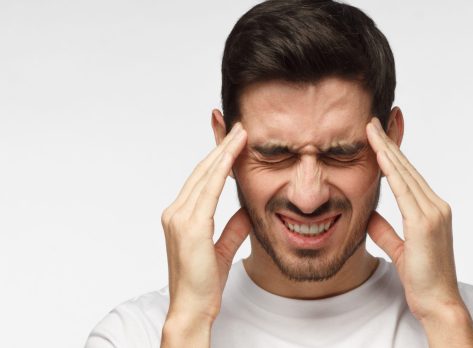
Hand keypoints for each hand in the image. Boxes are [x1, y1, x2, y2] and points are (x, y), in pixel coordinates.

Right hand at [160, 122, 249, 326]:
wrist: (192, 308)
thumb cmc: (204, 284)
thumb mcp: (222, 250)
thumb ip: (232, 229)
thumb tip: (246, 212)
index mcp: (180, 217)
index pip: (202, 179)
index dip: (217, 158)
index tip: (232, 140)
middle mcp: (175, 213)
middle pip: (202, 172)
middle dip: (221, 147)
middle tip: (238, 127)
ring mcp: (180, 218)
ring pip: (205, 176)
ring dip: (223, 152)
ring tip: (240, 133)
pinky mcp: (191, 226)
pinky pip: (209, 191)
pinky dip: (221, 170)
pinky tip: (232, 156)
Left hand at [365, 117, 461, 320]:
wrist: (439, 303)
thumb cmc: (422, 279)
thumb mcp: (399, 249)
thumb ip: (385, 231)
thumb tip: (369, 215)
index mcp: (432, 211)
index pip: (408, 175)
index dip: (392, 154)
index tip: (378, 136)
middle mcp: (436, 206)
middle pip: (407, 168)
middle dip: (388, 143)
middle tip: (373, 121)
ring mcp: (433, 213)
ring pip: (405, 174)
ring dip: (387, 149)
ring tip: (371, 129)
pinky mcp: (425, 224)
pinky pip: (404, 191)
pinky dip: (391, 171)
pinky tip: (380, 155)